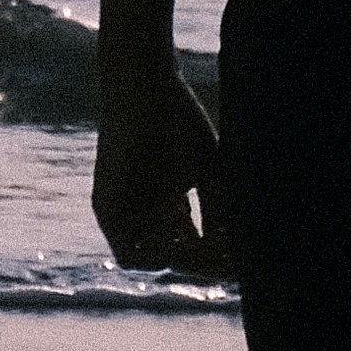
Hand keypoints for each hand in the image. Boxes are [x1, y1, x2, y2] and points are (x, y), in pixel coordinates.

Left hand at [92, 51, 238, 275]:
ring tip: (215, 248)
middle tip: (233, 259)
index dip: (217, 256)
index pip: (192, 245)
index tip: (244, 256)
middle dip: (205, 264)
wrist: (144, 86)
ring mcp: (122, 212)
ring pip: (151, 261)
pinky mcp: (105, 208)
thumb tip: (239, 252)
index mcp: (168, 204)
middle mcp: (143, 211)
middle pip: (174, 257)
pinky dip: (159, 256)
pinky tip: (187, 244)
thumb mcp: (209, 173)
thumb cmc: (179, 120)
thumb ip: (219, 212)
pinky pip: (129, 255)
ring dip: (184, 262)